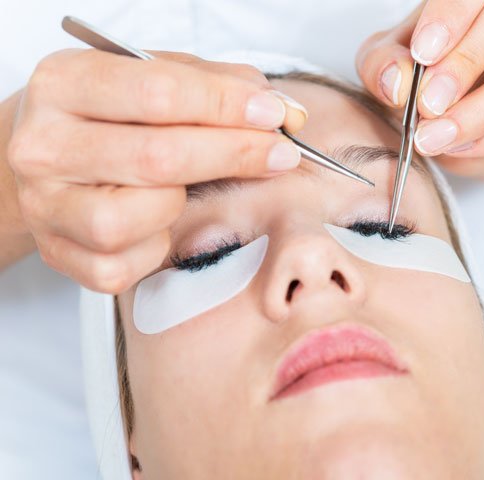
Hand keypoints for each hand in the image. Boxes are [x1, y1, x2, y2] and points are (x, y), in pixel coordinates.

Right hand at [7, 49, 306, 291]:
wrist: (48, 160)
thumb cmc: (111, 117)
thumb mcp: (152, 79)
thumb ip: (216, 86)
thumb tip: (283, 113)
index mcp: (63, 84)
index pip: (159, 94)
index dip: (227, 106)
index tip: (274, 114)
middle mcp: (44, 146)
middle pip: (158, 158)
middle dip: (234, 155)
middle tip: (278, 154)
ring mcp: (47, 207)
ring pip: (137, 217)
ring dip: (179, 204)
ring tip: (179, 188)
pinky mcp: (61, 256)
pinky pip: (128, 264)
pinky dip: (156, 245)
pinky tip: (154, 222)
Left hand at [356, 0, 483, 178]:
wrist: (460, 113)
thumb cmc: (426, 72)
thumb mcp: (391, 60)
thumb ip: (383, 63)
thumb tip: (395, 82)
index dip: (453, 14)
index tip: (422, 54)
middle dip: (469, 60)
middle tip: (428, 102)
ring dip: (480, 114)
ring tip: (433, 137)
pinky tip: (458, 145)